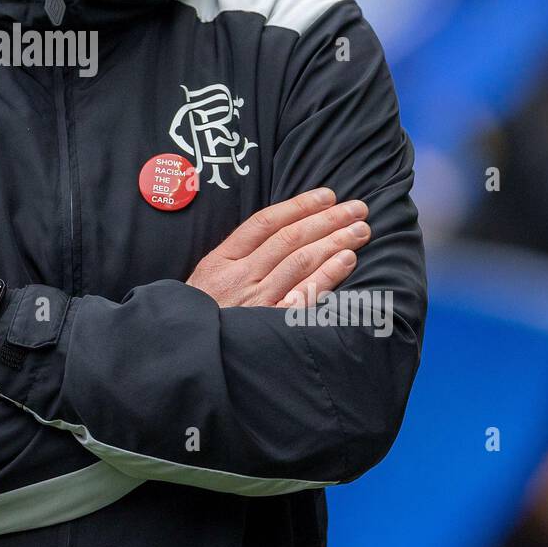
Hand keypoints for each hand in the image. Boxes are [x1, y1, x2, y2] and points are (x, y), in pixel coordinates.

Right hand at [186, 187, 369, 308]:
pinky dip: (327, 275)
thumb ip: (235, 257)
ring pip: (300, 262)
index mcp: (221, 260)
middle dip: (327, 219)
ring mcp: (257, 301)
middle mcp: (240, 277)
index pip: (264, 223)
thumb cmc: (201, 313)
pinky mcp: (271, 325)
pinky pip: (304, 296)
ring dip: (334, 242)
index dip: (298, 206)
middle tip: (356, 208)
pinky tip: (346, 260)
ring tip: (360, 230)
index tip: (326, 196)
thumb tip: (278, 231)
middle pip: (289, 239)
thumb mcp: (205, 278)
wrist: (187, 350)